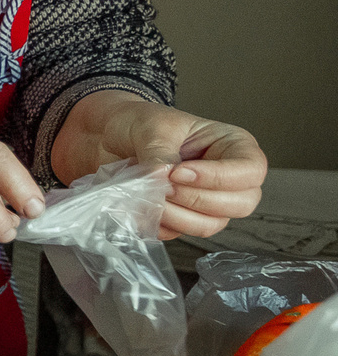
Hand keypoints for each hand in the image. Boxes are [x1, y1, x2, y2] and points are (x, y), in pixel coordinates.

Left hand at [51, 90, 265, 238]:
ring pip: (211, 225)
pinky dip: (159, 224)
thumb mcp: (153, 126)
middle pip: (240, 204)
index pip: (251, 170)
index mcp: (232, 145)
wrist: (105, 136)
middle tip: (164, 186)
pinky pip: (179, 233)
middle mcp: (226, 176)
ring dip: (177, 216)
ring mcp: (206, 201)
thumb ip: (161, 152)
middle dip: (198, 199)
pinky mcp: (180, 218)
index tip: (179, 172)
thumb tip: (163, 179)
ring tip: (148, 195)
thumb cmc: (137, 122)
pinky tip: (140, 206)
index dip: (218, 178)